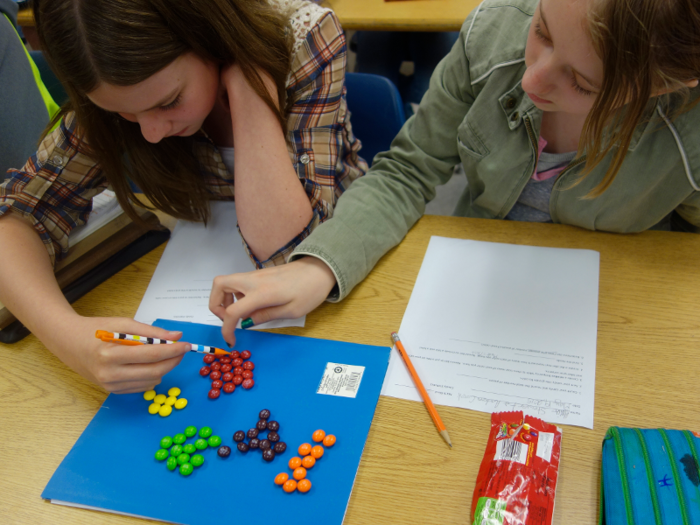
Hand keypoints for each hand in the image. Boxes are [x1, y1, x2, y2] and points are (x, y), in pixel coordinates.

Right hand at [46, 314, 190, 393]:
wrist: (69, 343)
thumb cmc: (97, 329)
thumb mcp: (124, 324)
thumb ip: (151, 332)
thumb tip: (176, 336)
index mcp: (111, 354)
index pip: (151, 354)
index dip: (173, 350)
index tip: (186, 344)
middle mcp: (110, 374)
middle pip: (154, 372)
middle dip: (173, 361)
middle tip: (182, 350)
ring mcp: (110, 385)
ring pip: (150, 381)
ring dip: (165, 368)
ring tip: (167, 355)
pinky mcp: (112, 391)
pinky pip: (141, 386)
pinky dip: (153, 376)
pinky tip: (152, 364)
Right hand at [209, 257, 336, 346]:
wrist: (320, 269)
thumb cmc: (310, 291)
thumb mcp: (291, 310)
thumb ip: (266, 316)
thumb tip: (246, 322)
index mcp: (262, 293)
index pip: (233, 311)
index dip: (226, 328)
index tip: (230, 339)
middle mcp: (253, 280)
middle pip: (218, 284)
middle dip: (215, 304)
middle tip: (228, 319)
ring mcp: (255, 275)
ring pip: (226, 281)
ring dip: (225, 298)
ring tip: (240, 313)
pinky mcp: (259, 274)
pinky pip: (238, 282)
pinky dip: (235, 294)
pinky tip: (251, 304)